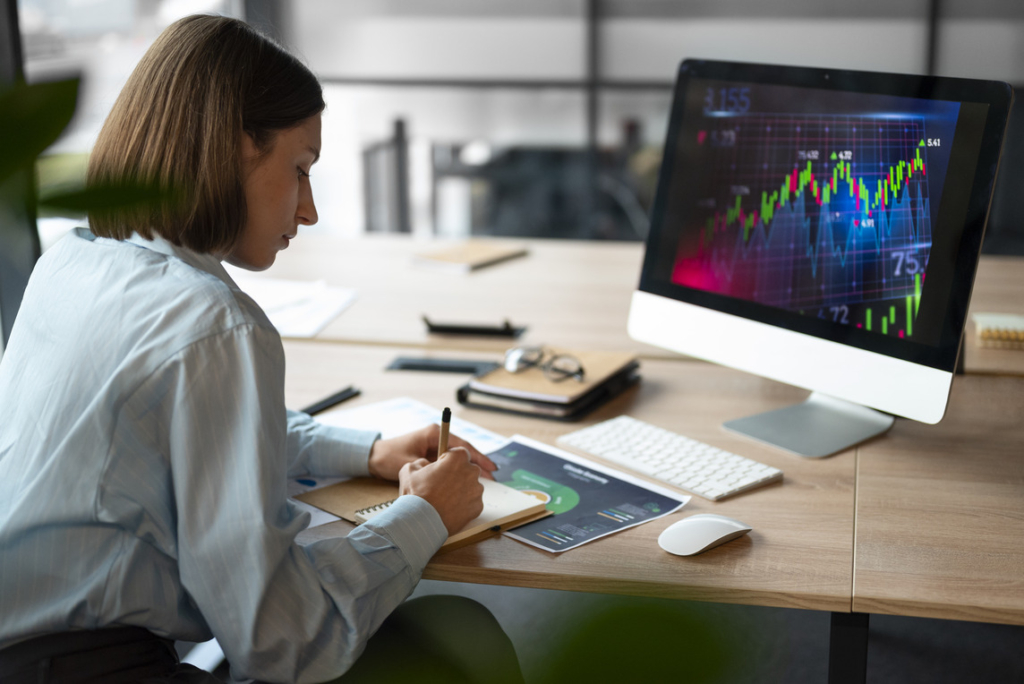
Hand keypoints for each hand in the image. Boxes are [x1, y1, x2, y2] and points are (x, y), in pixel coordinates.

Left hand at [367, 423, 496, 481]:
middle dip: (477, 463)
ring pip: (457, 458)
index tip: (489, 466)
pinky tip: (466, 481)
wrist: (373, 457)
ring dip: (469, 468)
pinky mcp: (431, 454)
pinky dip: (458, 471)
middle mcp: (436, 437)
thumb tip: (446, 474)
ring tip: (485, 480)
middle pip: (463, 450)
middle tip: (493, 475)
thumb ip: (428, 467)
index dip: (477, 456)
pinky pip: (449, 463)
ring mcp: (434, 445)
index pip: (461, 445)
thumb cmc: (389, 457)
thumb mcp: (409, 463)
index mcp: (433, 433)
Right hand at [398, 447, 484, 534]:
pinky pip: (472, 502)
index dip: (449, 460)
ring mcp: (477, 490)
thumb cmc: (415, 494)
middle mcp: (471, 472)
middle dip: (457, 475)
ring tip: (445, 500)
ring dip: (461, 491)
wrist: (420, 522)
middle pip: (467, 469)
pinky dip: (464, 505)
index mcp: (457, 458)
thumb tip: (425, 465)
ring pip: (471, 487)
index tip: (442, 468)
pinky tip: (450, 509)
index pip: (459, 453)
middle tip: (442, 485)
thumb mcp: (409, 469)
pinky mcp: (478, 507)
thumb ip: (421, 462)